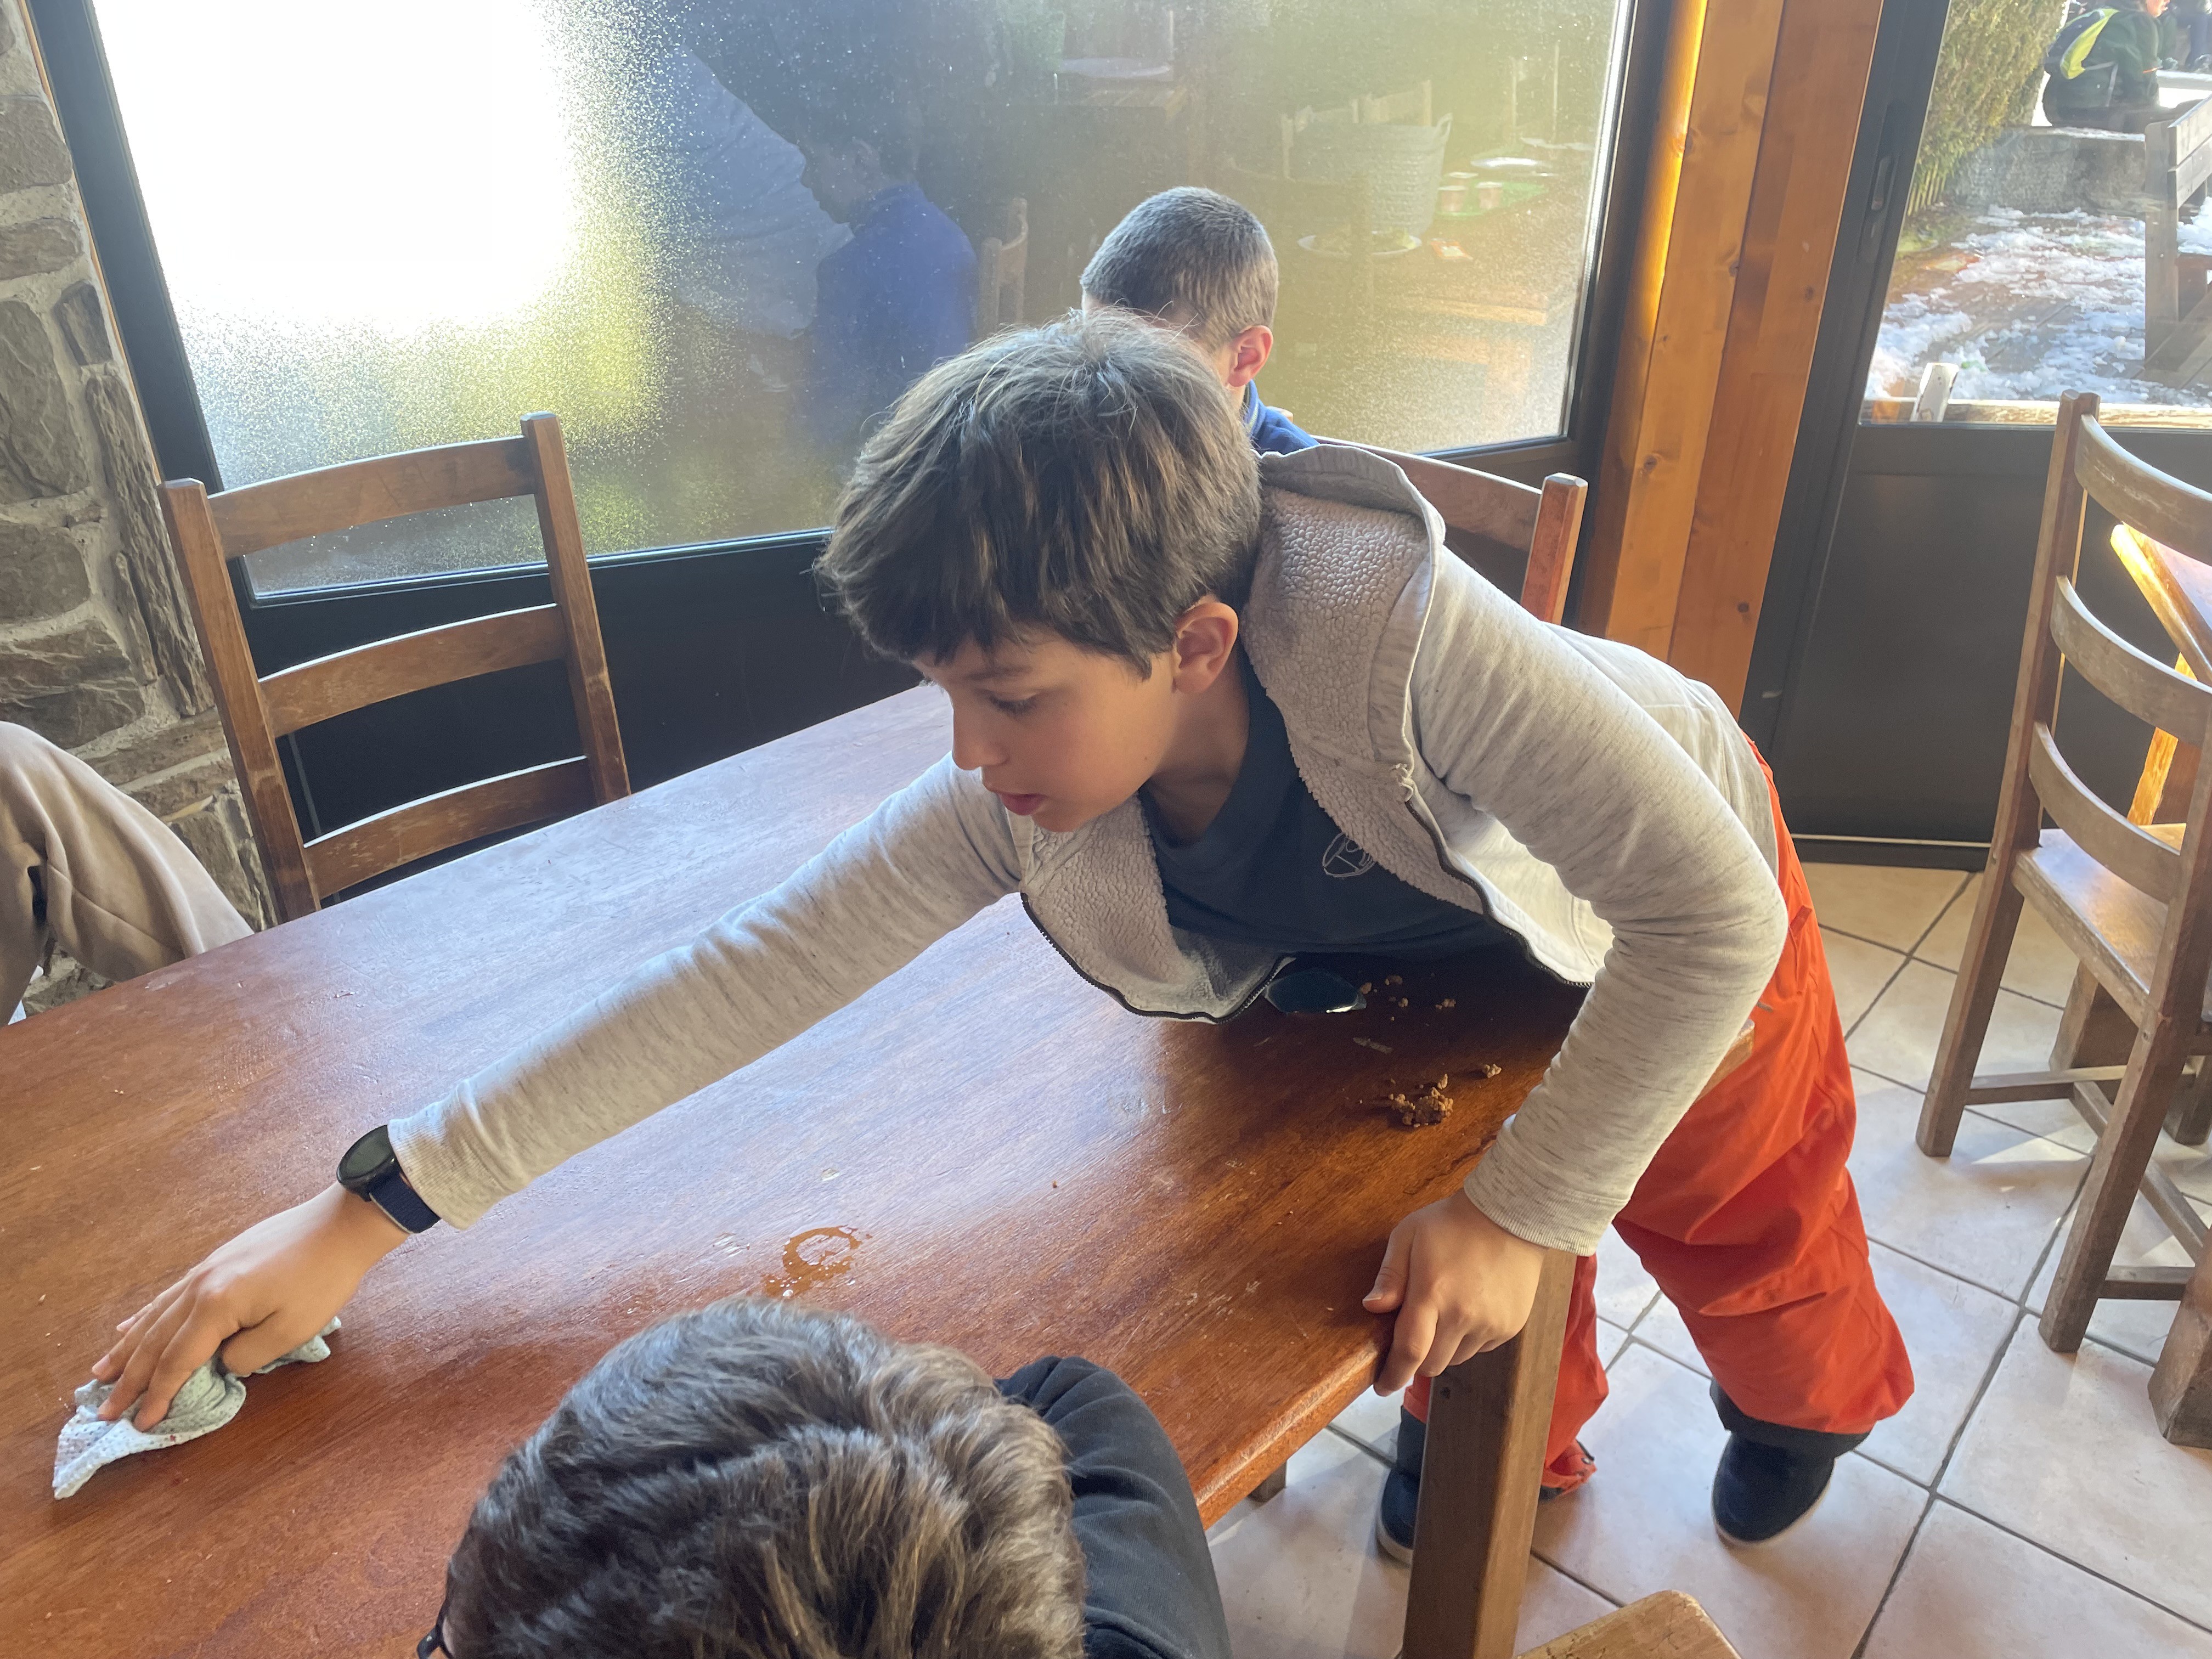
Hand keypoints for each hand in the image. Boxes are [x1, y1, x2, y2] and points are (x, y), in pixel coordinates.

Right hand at [91, 1183, 406, 1427]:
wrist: (341, 1224)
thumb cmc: (323, 1278)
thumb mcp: (290, 1330)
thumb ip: (247, 1356)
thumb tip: (221, 1363)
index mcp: (216, 1305)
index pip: (177, 1361)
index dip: (158, 1395)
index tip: (140, 1424)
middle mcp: (200, 1286)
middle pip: (155, 1340)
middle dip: (129, 1378)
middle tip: (103, 1409)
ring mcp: (205, 1270)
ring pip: (155, 1317)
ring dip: (127, 1347)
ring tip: (100, 1371)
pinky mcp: (216, 1261)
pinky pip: (169, 1296)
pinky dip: (145, 1316)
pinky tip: (129, 1326)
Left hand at [1362, 1189, 1545, 1393]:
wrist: (1512, 1216)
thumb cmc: (1453, 1222)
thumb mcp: (1409, 1235)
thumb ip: (1390, 1275)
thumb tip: (1372, 1307)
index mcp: (1433, 1294)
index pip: (1409, 1352)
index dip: (1393, 1375)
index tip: (1382, 1387)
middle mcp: (1463, 1316)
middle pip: (1431, 1365)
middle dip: (1416, 1359)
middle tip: (1413, 1335)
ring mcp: (1490, 1324)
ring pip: (1456, 1359)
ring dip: (1443, 1348)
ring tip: (1444, 1313)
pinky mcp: (1510, 1326)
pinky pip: (1480, 1348)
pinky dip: (1468, 1339)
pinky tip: (1468, 1309)